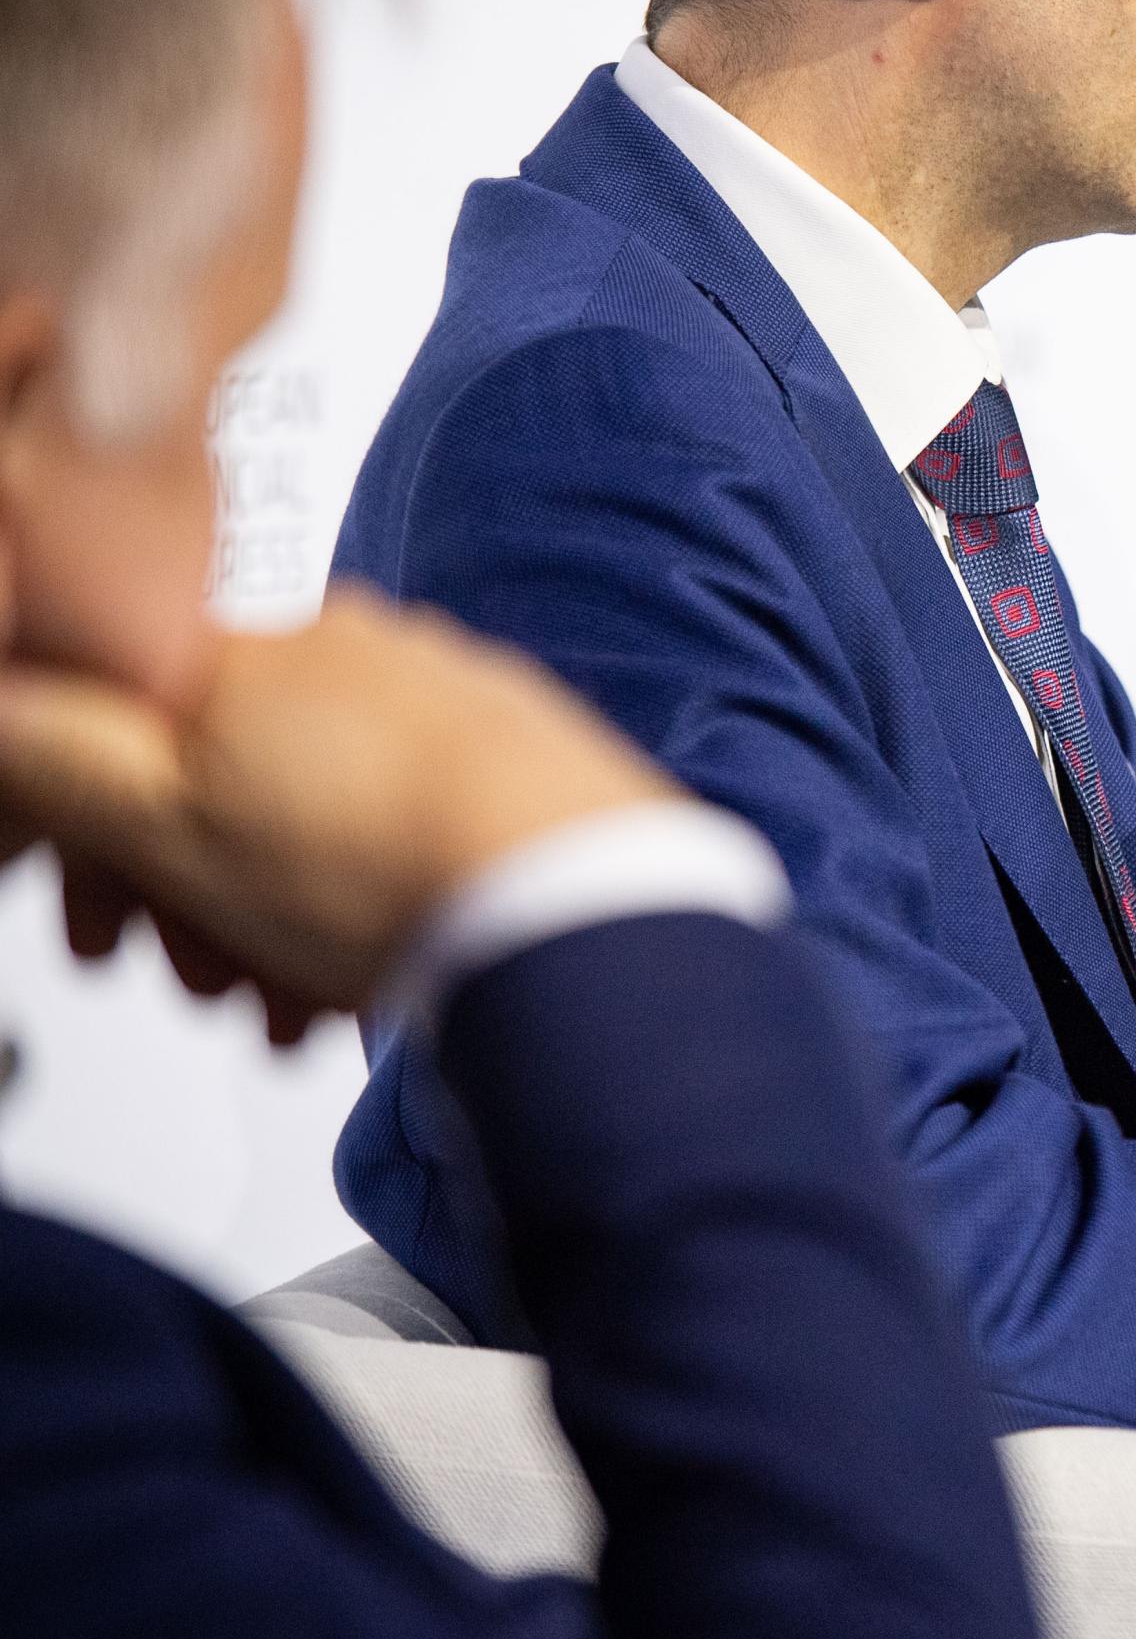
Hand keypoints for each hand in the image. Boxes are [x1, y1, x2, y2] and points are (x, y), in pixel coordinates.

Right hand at [0, 586, 675, 1038]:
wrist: (575, 901)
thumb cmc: (383, 865)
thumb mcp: (161, 819)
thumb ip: (55, 752)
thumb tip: (3, 703)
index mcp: (240, 645)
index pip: (110, 710)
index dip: (74, 819)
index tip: (85, 900)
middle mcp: (339, 647)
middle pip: (205, 766)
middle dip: (174, 883)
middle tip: (176, 966)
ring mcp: (428, 692)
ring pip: (294, 807)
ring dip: (261, 912)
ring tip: (272, 993)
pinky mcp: (500, 748)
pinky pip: (386, 819)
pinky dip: (350, 898)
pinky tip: (349, 975)